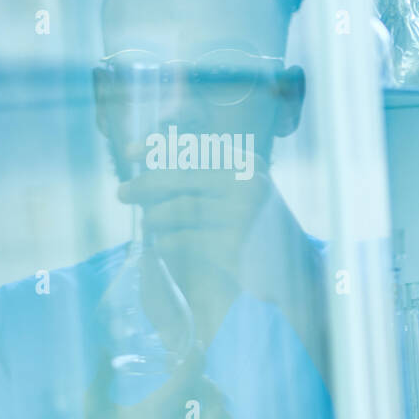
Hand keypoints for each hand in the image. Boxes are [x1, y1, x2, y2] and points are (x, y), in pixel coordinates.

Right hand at [52, 349, 233, 418]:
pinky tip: (218, 414)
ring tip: (208, 391)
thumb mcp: (94, 411)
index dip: (193, 362)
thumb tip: (103, 344)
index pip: (181, 385)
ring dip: (216, 400)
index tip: (197, 347)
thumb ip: (101, 377)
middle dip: (204, 380)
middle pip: (204, 401)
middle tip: (198, 374)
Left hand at [117, 163, 319, 307]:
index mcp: (248, 165)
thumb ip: (209, 175)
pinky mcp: (233, 246)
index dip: (157, 146)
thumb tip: (152, 163)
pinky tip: (162, 245)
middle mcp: (247, 184)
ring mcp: (242, 215)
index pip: (194, 146)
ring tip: (148, 222)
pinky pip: (183, 239)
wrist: (296, 271)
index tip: (130, 153)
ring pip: (178, 209)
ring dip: (154, 216)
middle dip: (145, 184)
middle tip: (122, 193)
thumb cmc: (261, 230)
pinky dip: (166, 242)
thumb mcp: (243, 192)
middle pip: (180, 176)